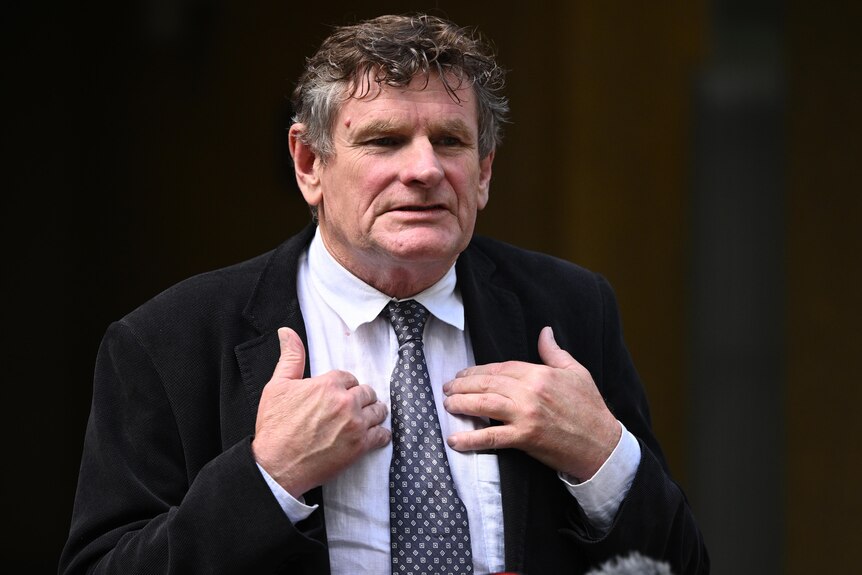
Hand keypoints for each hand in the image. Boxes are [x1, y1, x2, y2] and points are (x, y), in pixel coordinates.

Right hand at [251, 327, 390, 496]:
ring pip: (378, 411)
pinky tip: (372, 436)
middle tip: (351, 409)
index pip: (349, 378)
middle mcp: (345, 402)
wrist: (276, 466)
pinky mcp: (360, 446)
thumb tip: (287, 332)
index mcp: (328, 384)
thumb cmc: (274, 427)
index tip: (339, 396)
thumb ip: (290, 357)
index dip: (344, 387)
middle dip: (360, 399)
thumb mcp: (277, 386)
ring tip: (364, 419)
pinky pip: (382, 435)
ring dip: (373, 413)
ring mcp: (355, 424)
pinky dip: (380, 435)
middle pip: (367, 392)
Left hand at [443, 326, 619, 479]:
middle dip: (464, 385)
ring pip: (484, 404)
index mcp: (540, 374)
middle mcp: (530, 392)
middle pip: (488, 383)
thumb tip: (545, 331)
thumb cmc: (590, 408)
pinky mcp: (525, 437)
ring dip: (461, 404)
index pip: (501, 368)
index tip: (464, 374)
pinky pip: (491, 437)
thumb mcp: (576, 372)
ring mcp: (526, 415)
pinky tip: (454, 440)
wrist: (602, 444)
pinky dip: (471, 439)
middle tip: (448, 388)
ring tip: (447, 404)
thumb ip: (554, 352)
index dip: (479, 371)